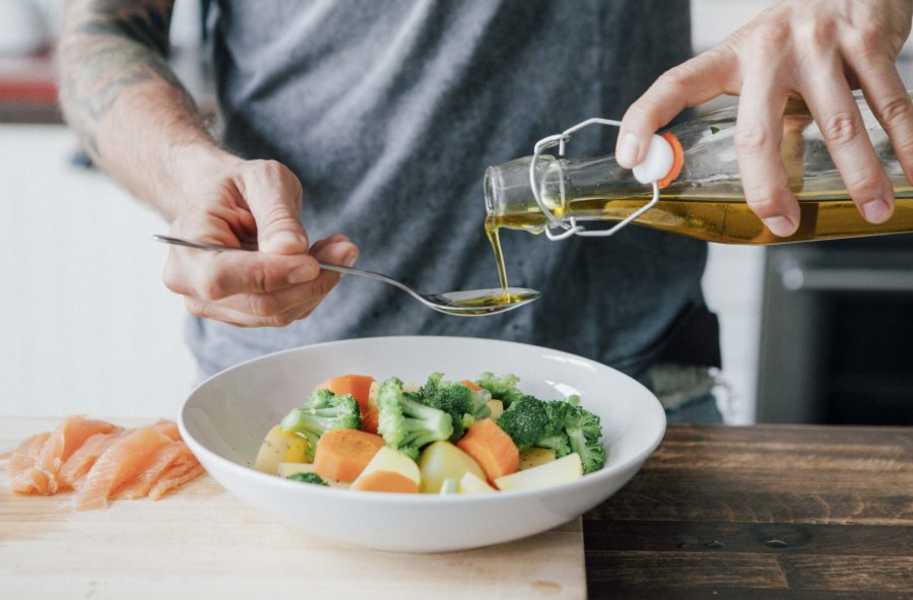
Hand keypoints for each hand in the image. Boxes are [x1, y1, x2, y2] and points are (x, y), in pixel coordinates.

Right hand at [162, 154, 357, 326]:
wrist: (225, 202)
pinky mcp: (246, 314)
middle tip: (345, 251)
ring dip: (317, 285)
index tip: (313, 263)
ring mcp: (220, 307)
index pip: (223, 277)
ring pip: (280, 312)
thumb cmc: (238, 186)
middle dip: (309, 281)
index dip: (271, 275)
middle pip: (259, 303)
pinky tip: (324, 261)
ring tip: (338, 249)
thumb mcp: (262, 179)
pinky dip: (312, 289)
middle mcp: (195, 288)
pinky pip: (287, 311)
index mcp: (186, 248)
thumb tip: (291, 249)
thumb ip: (277, 214)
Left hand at [616, 0, 912, 236]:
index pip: (674, 85)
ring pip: (838, 123)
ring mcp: (820, 43)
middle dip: (768, 186)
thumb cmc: (797, 39)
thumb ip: (758, 116)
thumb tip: (763, 185)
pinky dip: (906, 144)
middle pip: (757, 132)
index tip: (628, 159)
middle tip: (780, 222)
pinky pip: (891, 103)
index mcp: (731, 57)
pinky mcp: (868, 40)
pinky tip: (911, 176)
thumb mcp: (761, 67)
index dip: (644, 121)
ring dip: (859, 175)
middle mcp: (769, 49)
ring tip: (871, 210)